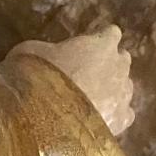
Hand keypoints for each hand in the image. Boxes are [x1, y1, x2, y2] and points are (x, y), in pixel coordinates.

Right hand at [10, 25, 134, 134]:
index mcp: (102, 43)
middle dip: (108, 66)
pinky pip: (124, 114)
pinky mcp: (122, 120)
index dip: (97, 41)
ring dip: (112, 91)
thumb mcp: (30, 51)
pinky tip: (98, 122)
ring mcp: (123, 94)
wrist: (43, 118)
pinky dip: (114, 116)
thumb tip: (45, 54)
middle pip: (121, 60)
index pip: (110, 33)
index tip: (84, 49)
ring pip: (125, 87)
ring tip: (89, 103)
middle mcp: (120, 66)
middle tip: (85, 76)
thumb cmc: (37, 77)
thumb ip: (48, 49)